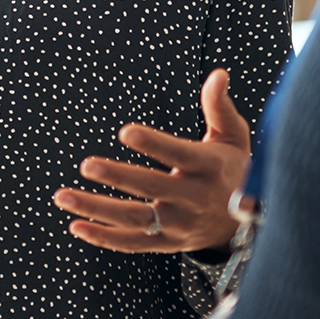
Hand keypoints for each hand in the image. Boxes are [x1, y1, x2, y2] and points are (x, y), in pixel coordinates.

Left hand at [53, 68, 251, 253]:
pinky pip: (132, 243)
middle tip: (87, 165)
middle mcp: (194, 199)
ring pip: (135, 218)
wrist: (255, 222)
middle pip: (151, 187)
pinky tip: (76, 225)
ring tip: (64, 195)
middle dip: (117, 176)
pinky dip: (103, 237)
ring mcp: (180, 224)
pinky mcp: (169, 243)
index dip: (154, 144)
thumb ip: (218, 106)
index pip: (179, 154)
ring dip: (97, 208)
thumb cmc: (234, 170)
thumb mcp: (233, 137)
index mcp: (208, 168)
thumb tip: (217, 75)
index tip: (126, 132)